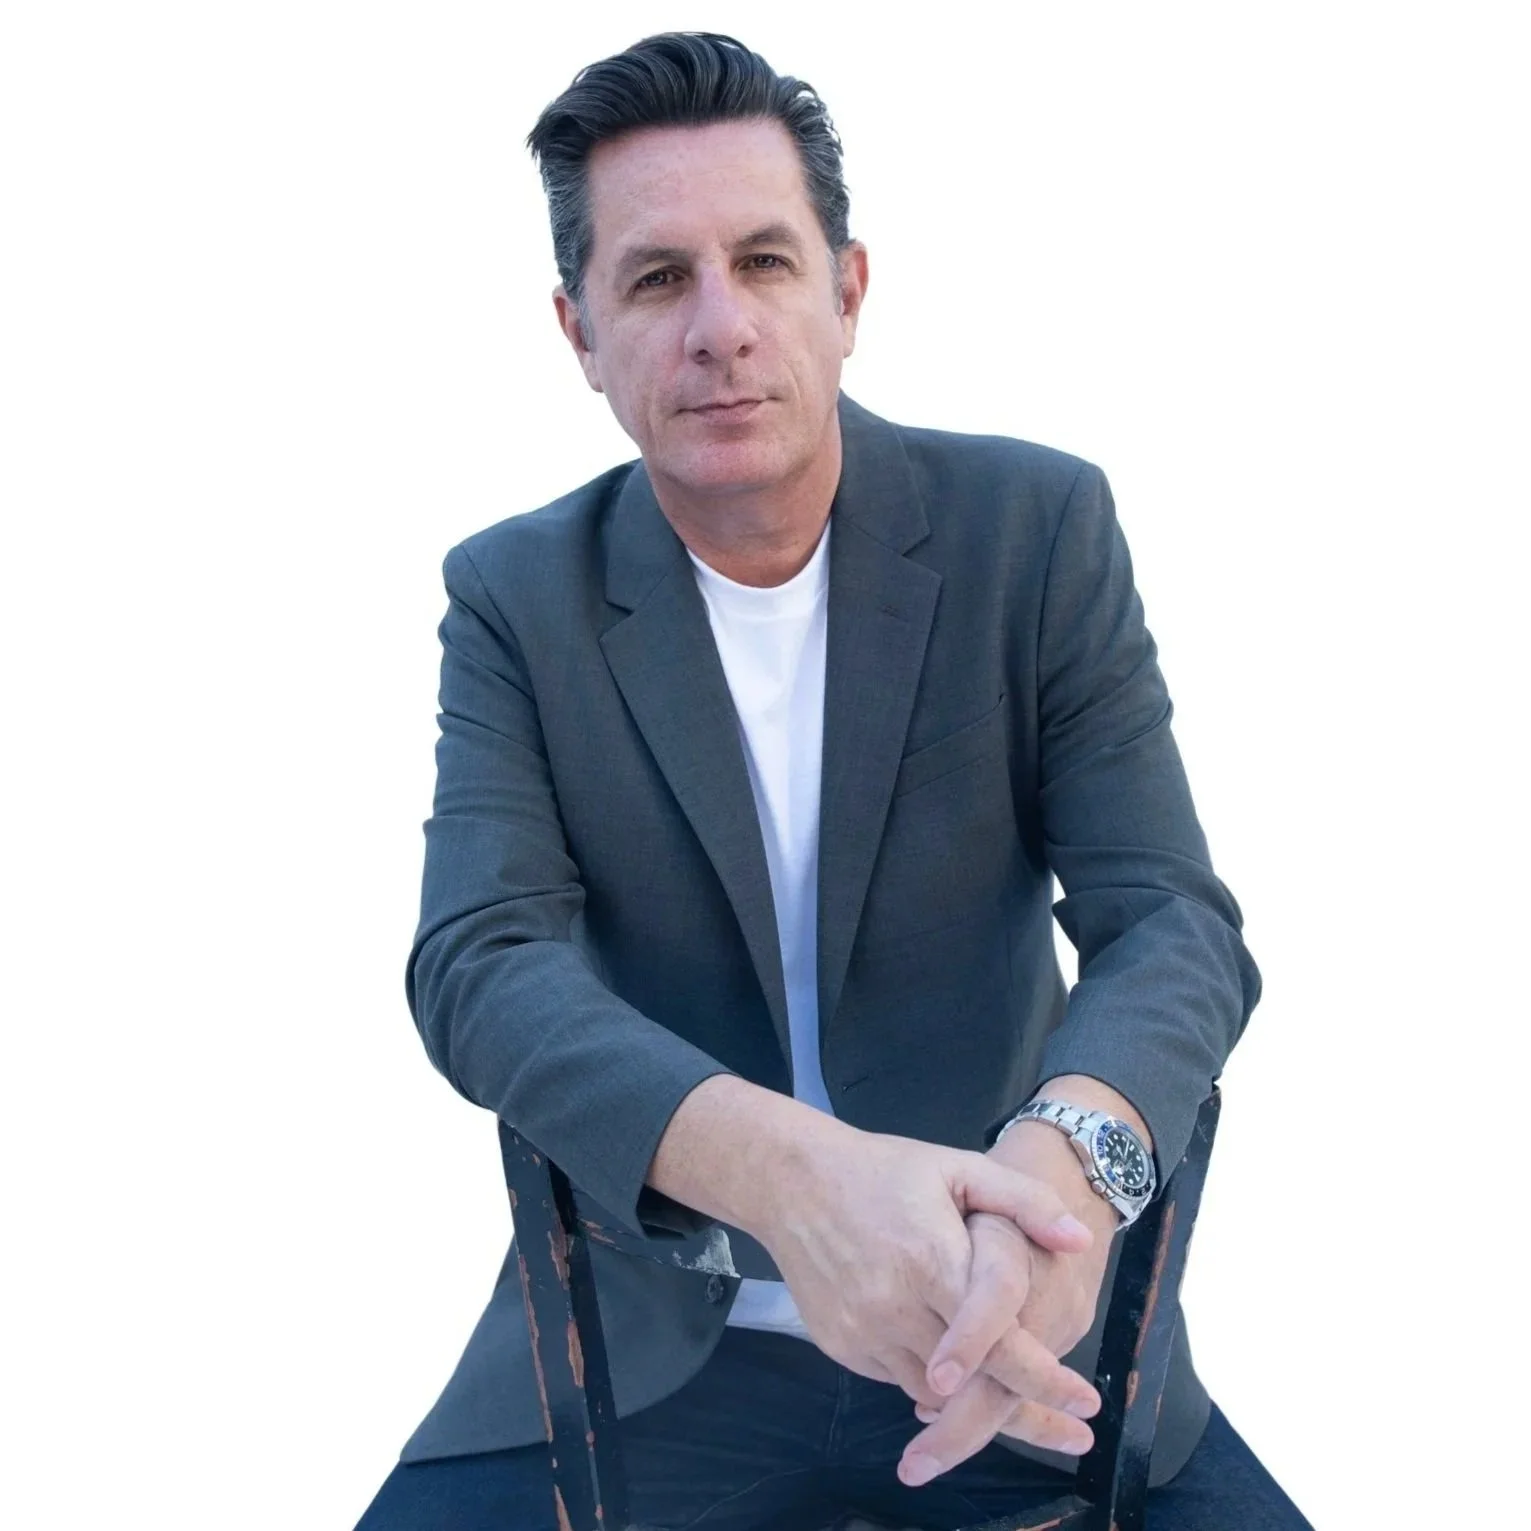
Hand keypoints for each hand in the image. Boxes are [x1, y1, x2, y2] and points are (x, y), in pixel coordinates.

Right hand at [752, 1122, 1100, 1418]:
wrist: (791, 1181)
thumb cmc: (882, 1169)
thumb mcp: (957, 1167)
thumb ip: (1023, 1202)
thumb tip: (1080, 1240)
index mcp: (933, 1261)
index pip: (998, 1342)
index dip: (1044, 1380)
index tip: (1086, 1403)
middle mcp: (897, 1306)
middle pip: (973, 1383)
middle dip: (1026, 1413)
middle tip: (1073, 1433)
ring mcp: (864, 1331)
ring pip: (934, 1393)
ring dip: (974, 1395)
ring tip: (1013, 1395)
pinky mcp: (840, 1346)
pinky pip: (897, 1379)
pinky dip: (928, 1378)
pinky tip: (945, 1357)